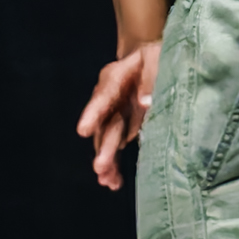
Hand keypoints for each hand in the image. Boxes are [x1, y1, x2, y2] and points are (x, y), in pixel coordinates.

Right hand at [75, 43, 161, 190]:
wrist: (149, 58)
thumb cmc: (152, 55)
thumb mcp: (155, 58)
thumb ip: (150, 78)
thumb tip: (145, 104)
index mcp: (113, 78)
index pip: (102, 96)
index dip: (92, 114)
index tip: (83, 130)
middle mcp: (109, 99)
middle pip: (104, 125)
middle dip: (103, 148)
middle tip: (100, 168)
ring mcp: (115, 115)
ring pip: (107, 141)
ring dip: (107, 162)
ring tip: (107, 182)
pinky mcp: (123, 127)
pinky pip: (117, 147)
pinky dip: (115, 165)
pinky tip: (113, 183)